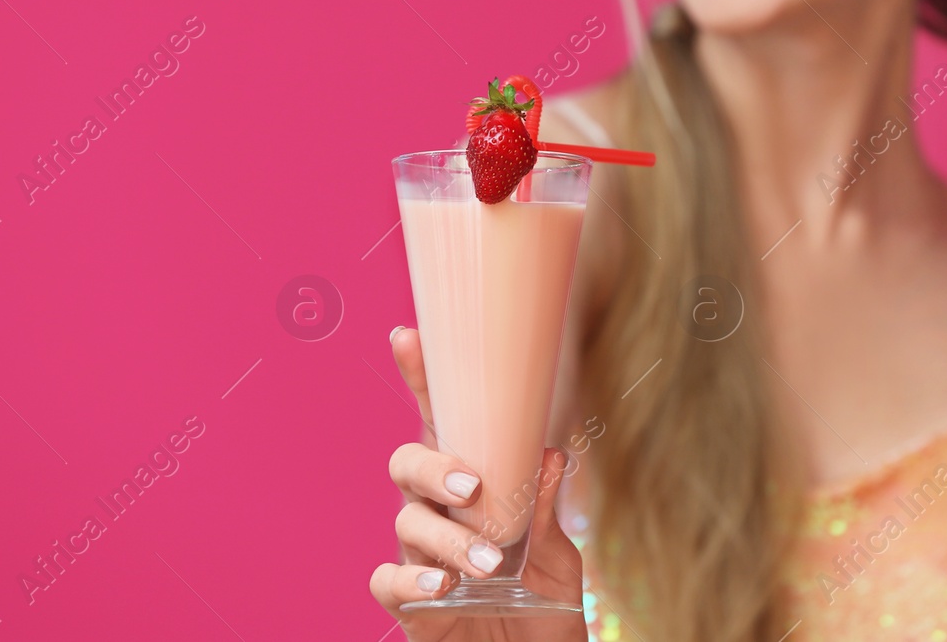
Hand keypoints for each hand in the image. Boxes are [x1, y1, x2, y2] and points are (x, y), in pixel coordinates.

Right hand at [370, 327, 587, 641]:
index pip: (441, 425)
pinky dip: (413, 581)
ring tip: (489, 565)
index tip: (409, 336)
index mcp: (470, 489)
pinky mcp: (410, 607)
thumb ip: (545, 509)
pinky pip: (388, 581)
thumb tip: (549, 452)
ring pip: (407, 523)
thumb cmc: (540, 610)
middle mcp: (436, 515)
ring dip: (450, 539)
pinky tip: (443, 587)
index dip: (422, 380)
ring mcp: (419, 559)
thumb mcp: (557, 557)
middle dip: (432, 466)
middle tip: (470, 487)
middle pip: (406, 464)